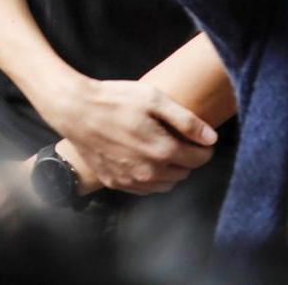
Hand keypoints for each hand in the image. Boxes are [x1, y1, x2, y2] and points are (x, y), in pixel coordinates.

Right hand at [47, 78, 217, 195]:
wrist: (75, 110)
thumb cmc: (115, 100)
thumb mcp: (153, 98)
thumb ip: (186, 120)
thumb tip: (212, 138)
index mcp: (163, 151)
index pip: (199, 159)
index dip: (204, 148)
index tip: (201, 139)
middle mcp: (150, 172)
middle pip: (184, 173)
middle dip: (187, 158)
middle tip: (178, 140)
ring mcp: (131, 180)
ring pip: (166, 185)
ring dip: (170, 171)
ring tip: (161, 149)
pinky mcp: (116, 183)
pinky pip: (144, 189)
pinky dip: (151, 178)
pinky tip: (143, 159)